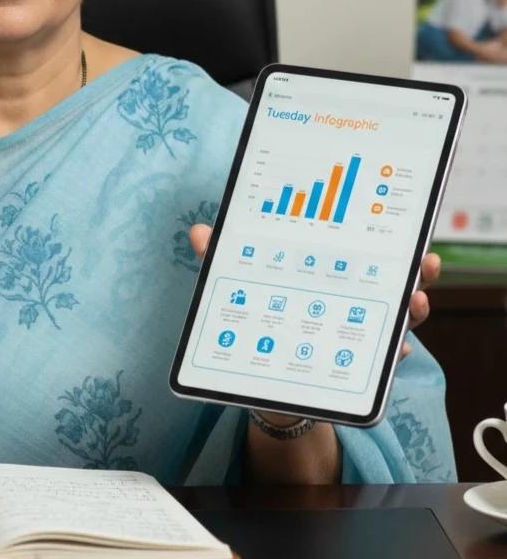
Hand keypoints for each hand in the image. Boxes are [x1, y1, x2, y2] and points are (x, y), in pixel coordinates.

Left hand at [187, 224, 439, 362]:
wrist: (264, 389)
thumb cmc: (256, 328)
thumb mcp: (238, 291)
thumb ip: (220, 262)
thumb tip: (199, 232)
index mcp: (326, 278)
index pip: (363, 255)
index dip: (389, 244)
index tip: (408, 236)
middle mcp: (350, 305)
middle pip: (391, 284)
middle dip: (413, 272)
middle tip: (423, 265)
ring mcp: (356, 337)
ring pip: (394, 320)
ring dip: (410, 310)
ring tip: (414, 304)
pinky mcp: (352, 371)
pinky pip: (379, 364)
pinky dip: (390, 355)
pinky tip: (396, 350)